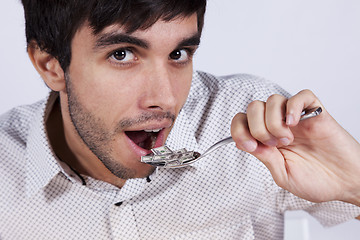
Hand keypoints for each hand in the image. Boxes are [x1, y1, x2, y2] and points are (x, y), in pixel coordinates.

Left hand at [231, 90, 359, 205]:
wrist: (346, 183)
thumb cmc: (317, 181)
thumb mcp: (283, 175)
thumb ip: (264, 157)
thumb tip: (244, 142)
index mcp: (268, 140)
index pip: (242, 121)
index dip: (239, 130)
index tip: (249, 145)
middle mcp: (279, 126)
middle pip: (254, 107)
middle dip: (256, 127)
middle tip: (273, 144)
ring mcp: (297, 118)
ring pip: (273, 100)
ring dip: (274, 121)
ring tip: (288, 139)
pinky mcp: (316, 113)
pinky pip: (301, 96)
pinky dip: (293, 106)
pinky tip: (294, 123)